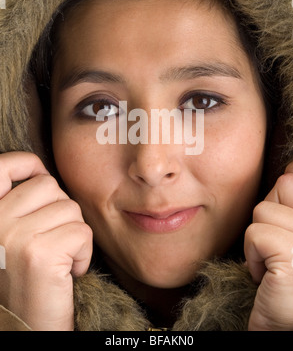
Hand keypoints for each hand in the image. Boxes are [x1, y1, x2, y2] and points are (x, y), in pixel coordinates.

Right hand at [0, 152, 92, 330]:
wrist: (26, 329)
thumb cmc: (24, 282)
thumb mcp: (11, 238)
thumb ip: (19, 206)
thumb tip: (42, 173)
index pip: (2, 167)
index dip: (27, 164)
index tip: (39, 176)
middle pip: (50, 186)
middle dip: (61, 212)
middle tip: (52, 242)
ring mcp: (14, 236)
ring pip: (71, 209)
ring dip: (74, 235)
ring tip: (58, 260)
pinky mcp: (40, 253)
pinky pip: (82, 232)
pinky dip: (84, 254)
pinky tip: (68, 273)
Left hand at [245, 160, 292, 329]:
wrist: (290, 324)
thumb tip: (291, 167)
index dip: (288, 191)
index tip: (288, 222)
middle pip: (284, 184)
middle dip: (272, 213)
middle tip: (282, 245)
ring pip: (263, 209)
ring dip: (261, 239)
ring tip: (277, 263)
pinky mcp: (292, 254)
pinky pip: (254, 234)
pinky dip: (252, 258)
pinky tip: (269, 278)